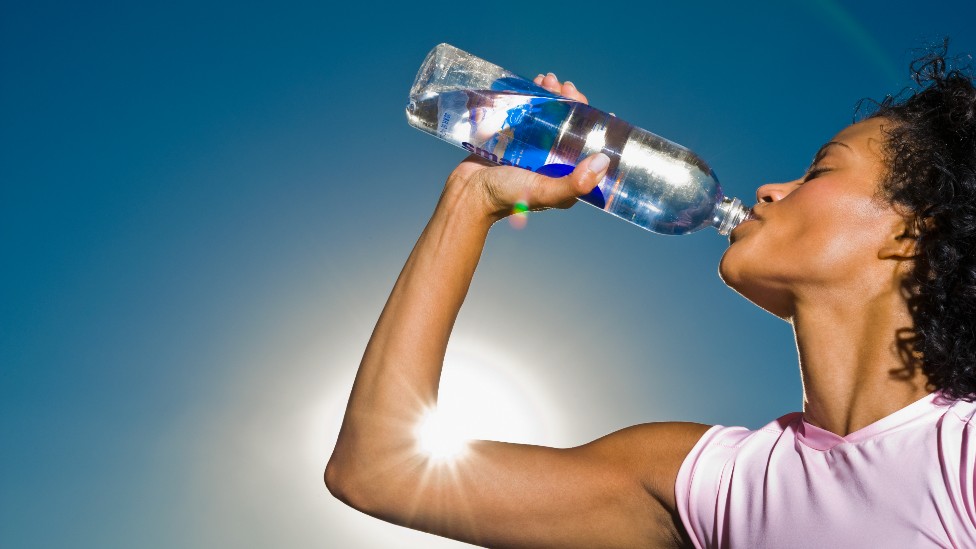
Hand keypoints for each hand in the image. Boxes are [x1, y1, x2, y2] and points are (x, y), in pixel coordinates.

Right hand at [446, 73, 606, 221]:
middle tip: (565, 87)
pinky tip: (534, 83)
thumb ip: (574, 183)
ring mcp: (533, 150)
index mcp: (566, 177)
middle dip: (571, 104)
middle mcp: (552, 162)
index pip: (588, 148)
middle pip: (570, 127)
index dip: (594, 127)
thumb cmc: (505, 196)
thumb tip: (603, 161)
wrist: (467, 193)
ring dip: (552, 96)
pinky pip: (528, 115)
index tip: (597, 110)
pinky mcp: (514, 140)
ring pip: (550, 117)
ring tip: (548, 80)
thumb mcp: (544, 191)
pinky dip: (533, 98)